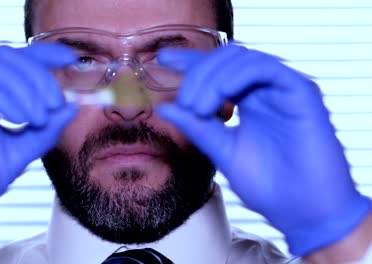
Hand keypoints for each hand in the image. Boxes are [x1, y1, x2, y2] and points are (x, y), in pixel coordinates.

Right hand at [0, 44, 77, 255]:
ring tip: (36, 119)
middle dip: (39, 78)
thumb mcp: (20, 152)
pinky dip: (3, 96)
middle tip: (53, 106)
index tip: (70, 58)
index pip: (17, 60)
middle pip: (9, 57)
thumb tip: (71, 106)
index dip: (44, 54)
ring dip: (25, 89)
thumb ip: (46, 130)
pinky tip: (18, 118)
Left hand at [157, 45, 370, 255]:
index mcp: (247, 102)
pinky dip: (239, 75)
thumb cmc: (268, 184)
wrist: (302, 210)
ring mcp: (283, 90)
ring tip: (199, 107)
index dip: (190, 61)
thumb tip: (164, 108)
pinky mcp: (301, 92)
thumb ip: (196, 127)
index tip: (163, 58)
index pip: (217, 71)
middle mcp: (264, 91)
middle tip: (185, 102)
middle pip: (226, 60)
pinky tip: (221, 94)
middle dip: (198, 75)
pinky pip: (267, 68)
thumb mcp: (222, 151)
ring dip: (213, 78)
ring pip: (243, 59)